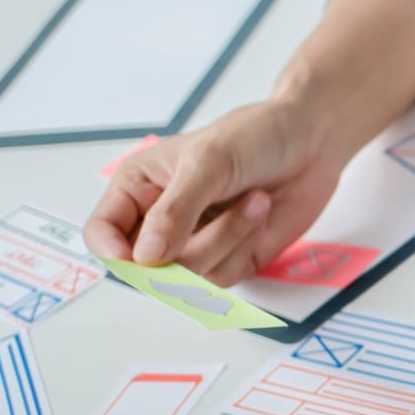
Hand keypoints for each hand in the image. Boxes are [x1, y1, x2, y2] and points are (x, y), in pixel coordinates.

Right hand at [82, 99, 346, 285]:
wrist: (311, 140)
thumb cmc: (252, 137)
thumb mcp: (207, 163)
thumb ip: (175, 211)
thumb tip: (146, 257)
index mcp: (138, 188)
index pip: (103, 233)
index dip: (113, 253)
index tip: (141, 259)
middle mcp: (160, 221)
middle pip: (147, 267)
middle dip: (185, 249)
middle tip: (214, 215)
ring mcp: (196, 243)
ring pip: (190, 276)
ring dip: (226, 240)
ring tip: (253, 200)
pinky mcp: (230, 258)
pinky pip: (224, 277)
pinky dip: (244, 247)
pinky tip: (260, 213)